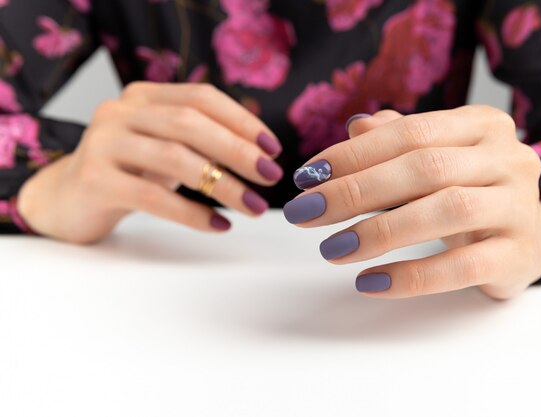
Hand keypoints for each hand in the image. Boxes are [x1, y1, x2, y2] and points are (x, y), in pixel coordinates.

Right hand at [18, 82, 282, 242]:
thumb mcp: (165, 146)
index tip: (273, 148)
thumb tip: (261, 152)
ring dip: (223, 185)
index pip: (201, 97)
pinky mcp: (93, 180)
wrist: (66, 199)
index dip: (242, 120)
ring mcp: (103, 143)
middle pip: (190, 123)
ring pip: (174, 158)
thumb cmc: (129, 171)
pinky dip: (191, 213)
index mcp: (144, 95)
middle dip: (238, 151)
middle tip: (271, 176)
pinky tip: (219, 225)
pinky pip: (151, 196)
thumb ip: (200, 140)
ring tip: (254, 207)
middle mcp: (121, 111)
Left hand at [284, 106, 540, 299]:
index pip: (409, 132)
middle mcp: (507, 157)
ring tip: (332, 250)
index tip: (306, 178)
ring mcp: (518, 206)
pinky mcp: (517, 255)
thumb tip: (354, 125)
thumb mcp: (436, 159)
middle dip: (356, 191)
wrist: (529, 235)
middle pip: (424, 167)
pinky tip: (371, 282)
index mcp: (481, 125)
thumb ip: (398, 140)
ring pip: (445, 211)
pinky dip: (411, 276)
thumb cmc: (469, 191)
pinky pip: (461, 267)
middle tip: (304, 214)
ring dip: (379, 232)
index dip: (353, 154)